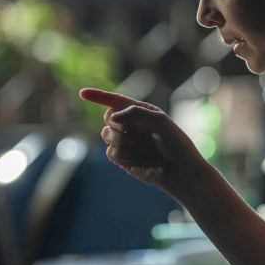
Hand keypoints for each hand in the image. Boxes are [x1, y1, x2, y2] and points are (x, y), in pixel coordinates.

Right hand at [79, 88, 209, 193]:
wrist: (181, 171)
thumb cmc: (176, 144)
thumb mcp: (160, 121)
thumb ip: (135, 113)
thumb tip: (111, 118)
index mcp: (141, 112)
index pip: (115, 101)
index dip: (98, 96)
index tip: (82, 93)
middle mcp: (131, 125)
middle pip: (108, 117)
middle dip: (119, 123)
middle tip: (137, 132)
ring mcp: (127, 142)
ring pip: (106, 134)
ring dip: (121, 140)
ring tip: (140, 147)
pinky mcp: (123, 159)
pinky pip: (110, 152)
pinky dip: (121, 154)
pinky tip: (136, 158)